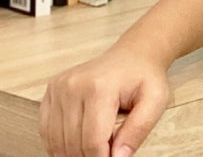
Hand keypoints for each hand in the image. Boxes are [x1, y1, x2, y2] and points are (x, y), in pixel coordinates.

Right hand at [40, 41, 172, 156]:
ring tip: (93, 150)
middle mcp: (73, 85)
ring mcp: (59, 87)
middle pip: (73, 143)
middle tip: (106, 154)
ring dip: (73, 153)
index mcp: (99, 88)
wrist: (132, 55)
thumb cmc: (144, 76)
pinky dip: (59, 144)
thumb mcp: (156, 101)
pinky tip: (75, 145)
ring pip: (56, 140)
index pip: (92, 141)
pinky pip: (46, 129)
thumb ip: (138, 130)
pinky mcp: (51, 91)